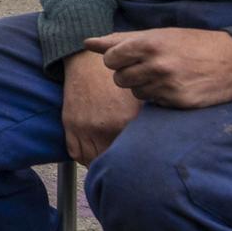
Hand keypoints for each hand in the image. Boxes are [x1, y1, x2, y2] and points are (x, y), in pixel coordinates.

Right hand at [61, 49, 140, 164]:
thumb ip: (148, 121)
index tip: (139, 165)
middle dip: (118, 167)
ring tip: (106, 164)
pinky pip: (75, 152)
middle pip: (111, 161)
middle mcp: (104, 127)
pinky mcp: (70, 124)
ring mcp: (85, 127)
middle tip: (123, 169)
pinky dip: (83, 157)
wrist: (87, 62)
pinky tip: (91, 154)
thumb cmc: (115, 80)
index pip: (133, 155)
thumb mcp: (137, 98)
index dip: (136, 162)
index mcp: (125, 121)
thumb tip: (161, 143)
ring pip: (91, 160)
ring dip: (98, 164)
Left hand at [83, 28, 231, 108]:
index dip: (116, 59)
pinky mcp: (178, 102)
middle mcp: (157, 65)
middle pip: (119, 79)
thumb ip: (120, 40)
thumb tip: (87, 42)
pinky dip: (160, 96)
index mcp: (149, 44)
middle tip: (149, 67)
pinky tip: (175, 86)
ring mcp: (168, 85)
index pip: (110, 59)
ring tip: (164, 76)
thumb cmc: (192, 43)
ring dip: (144, 86)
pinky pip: (154, 103)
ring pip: (135, 93)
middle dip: (129, 74)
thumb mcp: (158, 34)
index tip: (129, 57)